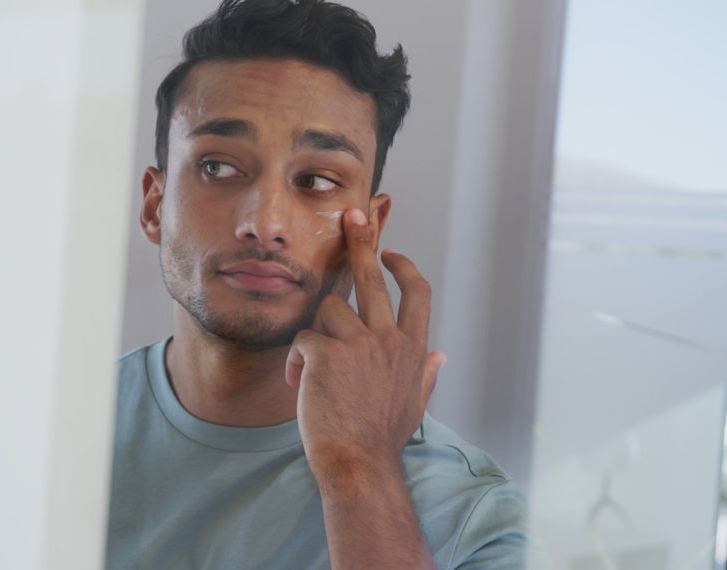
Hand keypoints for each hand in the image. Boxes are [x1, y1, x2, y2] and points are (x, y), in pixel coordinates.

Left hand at [285, 207, 445, 482]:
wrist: (358, 465)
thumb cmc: (381, 439)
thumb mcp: (414, 404)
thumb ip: (426, 373)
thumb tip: (441, 355)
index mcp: (412, 348)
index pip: (417, 293)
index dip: (404, 267)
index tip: (391, 252)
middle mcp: (390, 340)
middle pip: (374, 277)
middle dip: (363, 240)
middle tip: (352, 216)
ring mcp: (359, 344)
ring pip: (327, 309)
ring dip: (316, 333)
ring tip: (312, 371)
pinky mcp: (327, 353)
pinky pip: (302, 338)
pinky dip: (294, 360)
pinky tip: (297, 383)